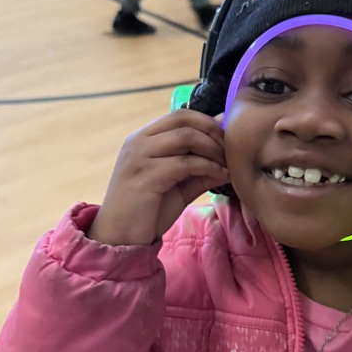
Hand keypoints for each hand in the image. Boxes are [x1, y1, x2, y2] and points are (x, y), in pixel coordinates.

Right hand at [87, 110, 228, 245]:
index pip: (181, 115)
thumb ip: (200, 168)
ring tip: (227, 165)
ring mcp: (139, 157)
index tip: (228, 139)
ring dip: (213, 149)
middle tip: (231, 151)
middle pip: (184, 119)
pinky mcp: (145, 176)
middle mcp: (138, 141)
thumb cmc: (148, 211)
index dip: (209, 122)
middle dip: (214, 132)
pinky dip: (208, 167)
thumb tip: (229, 155)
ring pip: (185, 137)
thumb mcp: (180, 185)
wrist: (120, 237)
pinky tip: (220, 176)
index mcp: (143, 138)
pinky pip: (184, 163)